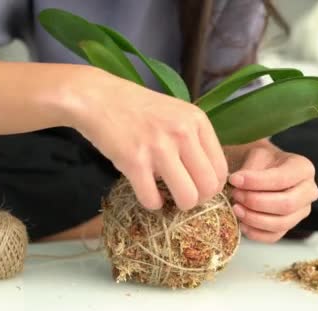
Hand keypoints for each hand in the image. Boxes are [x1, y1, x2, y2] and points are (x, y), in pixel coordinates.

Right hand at [70, 68, 227, 210]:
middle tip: (183, 197)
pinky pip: (152, 200)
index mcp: (197, 121)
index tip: (198, 189)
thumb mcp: (175, 112)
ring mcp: (159, 147)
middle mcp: (182, 133)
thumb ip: (194, 138)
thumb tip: (208, 176)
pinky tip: (147, 193)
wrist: (97, 97)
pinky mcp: (134, 161)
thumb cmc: (136, 108)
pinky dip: (152, 204)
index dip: (212, 187)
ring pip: (187, 198)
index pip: (221, 169)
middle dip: (198, 200)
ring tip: (167, 198)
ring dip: (178, 206)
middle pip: (209, 187)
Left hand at [228, 140, 317, 242]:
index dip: (256, 181)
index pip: (282, 179)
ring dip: (254, 218)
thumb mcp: (256, 154)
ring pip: (281, 223)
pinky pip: (274, 236)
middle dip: (256, 202)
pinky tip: (241, 223)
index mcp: (303, 169)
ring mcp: (301, 212)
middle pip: (286, 204)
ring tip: (236, 207)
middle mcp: (308, 192)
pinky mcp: (289, 226)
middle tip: (235, 194)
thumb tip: (238, 182)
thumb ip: (250, 168)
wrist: (260, 171)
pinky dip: (255, 233)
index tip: (234, 179)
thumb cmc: (260, 161)